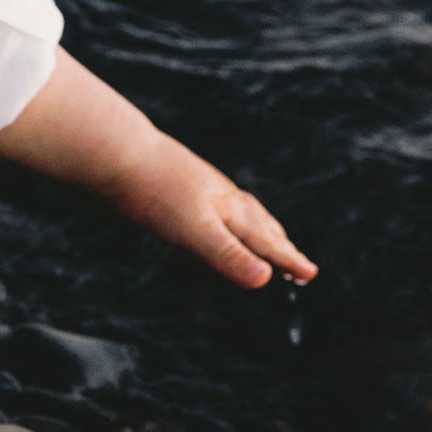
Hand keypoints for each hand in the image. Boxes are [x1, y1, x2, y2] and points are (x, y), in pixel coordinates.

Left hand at [104, 128, 319, 289]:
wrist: (120, 152)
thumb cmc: (158, 192)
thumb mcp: (195, 230)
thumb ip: (229, 255)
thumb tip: (266, 279)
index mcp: (230, 210)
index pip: (267, 241)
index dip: (288, 259)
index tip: (310, 274)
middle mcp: (222, 197)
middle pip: (260, 224)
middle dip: (280, 245)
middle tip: (298, 262)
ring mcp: (200, 187)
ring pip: (240, 210)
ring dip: (258, 227)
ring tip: (266, 235)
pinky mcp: (179, 183)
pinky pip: (214, 202)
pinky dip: (228, 214)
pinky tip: (213, 212)